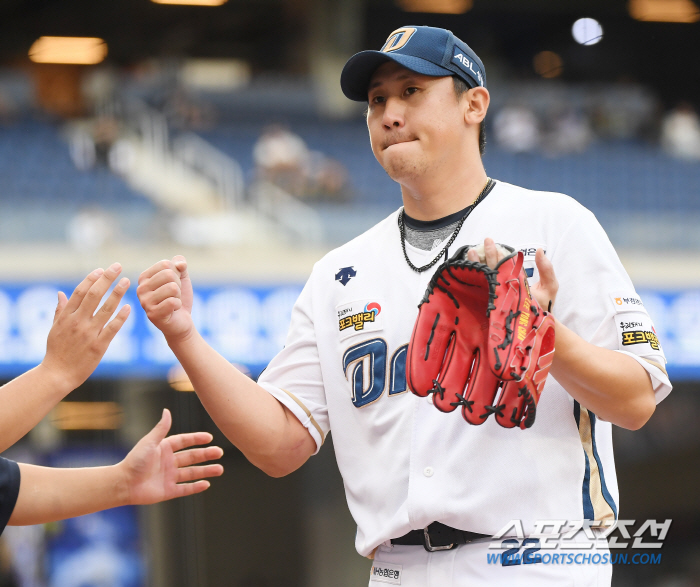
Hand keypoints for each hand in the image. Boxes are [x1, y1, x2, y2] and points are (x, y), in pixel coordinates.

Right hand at [41, 263, 130, 392]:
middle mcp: (77, 322)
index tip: (101, 269)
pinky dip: (121, 317)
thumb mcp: (54, 329)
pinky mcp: (99, 346)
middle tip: (117, 266)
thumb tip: (61, 293)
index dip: (91, 279)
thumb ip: (60, 311)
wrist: (57, 375)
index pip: (80, 292)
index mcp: (66, 317)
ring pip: (106, 309)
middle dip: (107, 279)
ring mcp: (89, 334)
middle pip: (94, 295)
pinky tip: (129, 306)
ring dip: (117, 293)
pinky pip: (112, 328)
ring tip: (127, 281)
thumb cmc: (56, 352)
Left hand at [119, 409, 223, 504]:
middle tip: (220, 452)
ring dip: (206, 471)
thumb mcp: (149, 442)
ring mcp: (169, 477)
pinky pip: (184, 488)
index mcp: (164, 449)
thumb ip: (161, 428)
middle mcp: (168, 462)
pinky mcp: (168, 491)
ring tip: (220, 469)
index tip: (210, 437)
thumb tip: (167, 410)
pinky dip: (195, 487)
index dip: (196, 439)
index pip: (184, 442)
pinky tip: (206, 484)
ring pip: (192, 473)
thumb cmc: (134, 461)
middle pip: (191, 457)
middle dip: (206, 455)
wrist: (123, 484)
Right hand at [138, 256, 193, 342]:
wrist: (182, 321)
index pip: (165, 264)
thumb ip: (180, 264)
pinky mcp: (152, 314)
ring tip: (172, 302)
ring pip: (172, 288)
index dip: (177, 273)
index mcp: (144, 277)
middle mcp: (140, 288)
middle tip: (174, 295)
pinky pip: (172, 302)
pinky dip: (178, 305)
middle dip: (178, 285)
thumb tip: (180, 263)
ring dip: (178, 296)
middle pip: (169, 274)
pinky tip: (172, 310)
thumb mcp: (181, 277)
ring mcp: (144, 302)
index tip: (173, 284)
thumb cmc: (178, 297)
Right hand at [468, 239, 557, 311]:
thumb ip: (546, 268)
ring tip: (471, 252)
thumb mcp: (549, 285)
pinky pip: (482, 290)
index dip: (499, 253)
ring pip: (486, 276)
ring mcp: (498, 293)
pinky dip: (474, 280)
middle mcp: (504, 284)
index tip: (493, 242)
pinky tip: (468, 271)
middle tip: (485, 241)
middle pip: (494, 266)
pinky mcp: (492, 303)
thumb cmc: (543, 307)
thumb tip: (539, 250)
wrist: (539, 325)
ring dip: (478, 263)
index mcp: (515, 278)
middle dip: (488, 254)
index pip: (505, 263)